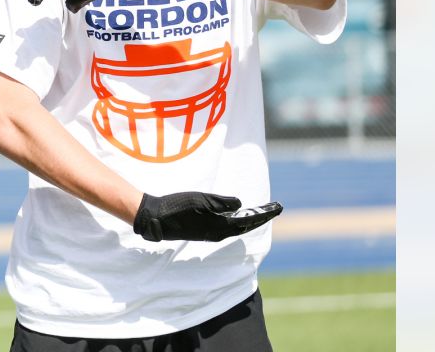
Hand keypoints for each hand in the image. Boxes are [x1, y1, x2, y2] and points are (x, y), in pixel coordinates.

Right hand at [132, 192, 282, 241]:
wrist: (155, 218)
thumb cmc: (177, 206)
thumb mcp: (202, 200)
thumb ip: (222, 203)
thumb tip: (241, 205)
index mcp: (220, 226)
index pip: (249, 220)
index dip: (264, 214)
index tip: (278, 207)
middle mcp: (217, 233)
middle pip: (245, 226)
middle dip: (260, 218)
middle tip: (273, 209)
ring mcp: (209, 233)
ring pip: (236, 228)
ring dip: (248, 220)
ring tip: (259, 213)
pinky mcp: (201, 231)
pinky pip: (226, 227)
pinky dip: (236, 221)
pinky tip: (235, 216)